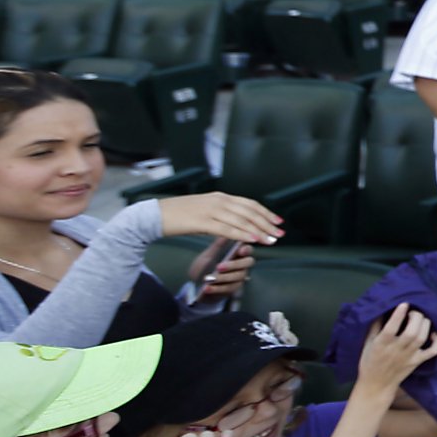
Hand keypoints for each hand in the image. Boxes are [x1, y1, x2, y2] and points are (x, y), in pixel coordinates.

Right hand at [156, 192, 283, 245]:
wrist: (156, 215)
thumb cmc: (179, 215)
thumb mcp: (204, 210)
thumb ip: (221, 215)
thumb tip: (237, 225)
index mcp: (220, 197)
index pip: (249, 204)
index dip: (266, 213)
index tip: (278, 221)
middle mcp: (219, 201)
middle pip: (250, 212)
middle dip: (267, 223)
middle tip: (280, 233)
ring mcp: (211, 210)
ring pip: (242, 220)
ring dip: (259, 230)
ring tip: (271, 239)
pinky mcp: (202, 222)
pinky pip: (227, 229)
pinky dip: (243, 234)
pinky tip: (253, 239)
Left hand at [190, 237, 253, 301]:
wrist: (198, 283)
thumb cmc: (206, 265)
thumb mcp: (209, 254)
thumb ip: (218, 245)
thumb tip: (225, 228)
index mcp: (239, 254)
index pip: (248, 250)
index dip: (246, 250)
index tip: (240, 249)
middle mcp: (243, 265)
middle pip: (247, 264)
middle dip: (234, 265)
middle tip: (219, 266)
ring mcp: (239, 278)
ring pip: (237, 278)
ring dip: (222, 278)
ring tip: (208, 278)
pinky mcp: (232, 290)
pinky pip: (227, 289)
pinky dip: (216, 289)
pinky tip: (206, 288)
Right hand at [355, 304, 436, 398]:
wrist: (377, 385)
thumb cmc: (370, 361)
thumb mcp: (367, 343)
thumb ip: (375, 326)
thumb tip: (383, 309)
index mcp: (382, 344)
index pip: (391, 328)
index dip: (398, 315)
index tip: (404, 304)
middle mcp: (396, 350)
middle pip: (411, 332)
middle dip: (416, 317)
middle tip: (413, 312)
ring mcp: (409, 356)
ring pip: (421, 338)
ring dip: (425, 324)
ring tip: (421, 319)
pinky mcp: (417, 362)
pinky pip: (433, 352)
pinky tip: (435, 333)